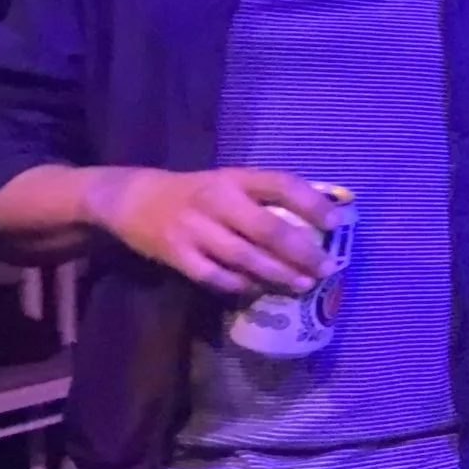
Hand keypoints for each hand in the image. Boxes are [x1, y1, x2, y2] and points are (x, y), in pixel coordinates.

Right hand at [83, 167, 336, 295]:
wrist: (131, 198)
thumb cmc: (195, 193)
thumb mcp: (228, 182)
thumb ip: (264, 197)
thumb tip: (319, 217)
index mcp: (234, 178)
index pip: (280, 184)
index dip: (311, 202)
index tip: (337, 222)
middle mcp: (216, 200)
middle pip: (267, 228)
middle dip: (301, 250)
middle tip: (326, 267)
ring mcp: (195, 228)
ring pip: (244, 256)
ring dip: (278, 273)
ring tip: (303, 284)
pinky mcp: (176, 254)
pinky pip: (215, 276)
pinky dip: (239, 285)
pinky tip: (258, 290)